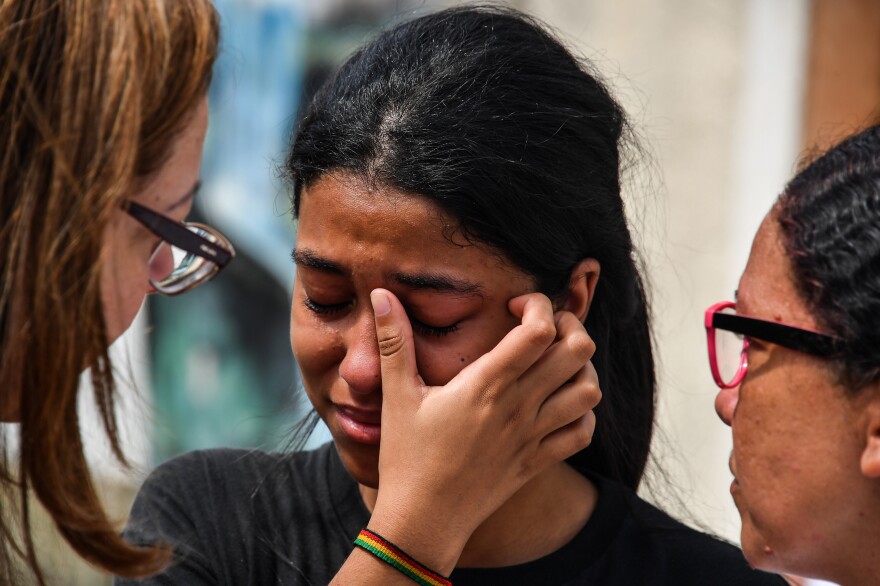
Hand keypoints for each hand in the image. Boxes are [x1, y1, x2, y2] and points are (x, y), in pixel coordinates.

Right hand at [366, 289, 600, 573]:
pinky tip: (557, 405)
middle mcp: (518, 407)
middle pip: (577, 351)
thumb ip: (394, 341)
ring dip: (580, 368)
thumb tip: (381, 294)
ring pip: (588, 390)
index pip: (539, 331)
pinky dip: (581, 413)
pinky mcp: (537, 461)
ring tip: (555, 363)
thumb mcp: (396, 396)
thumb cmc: (406, 457)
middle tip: (545, 326)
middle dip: (570, 326)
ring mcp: (532, 436)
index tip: (514, 305)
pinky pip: (583, 432)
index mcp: (486, 385)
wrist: (423, 520)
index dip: (537, 305)